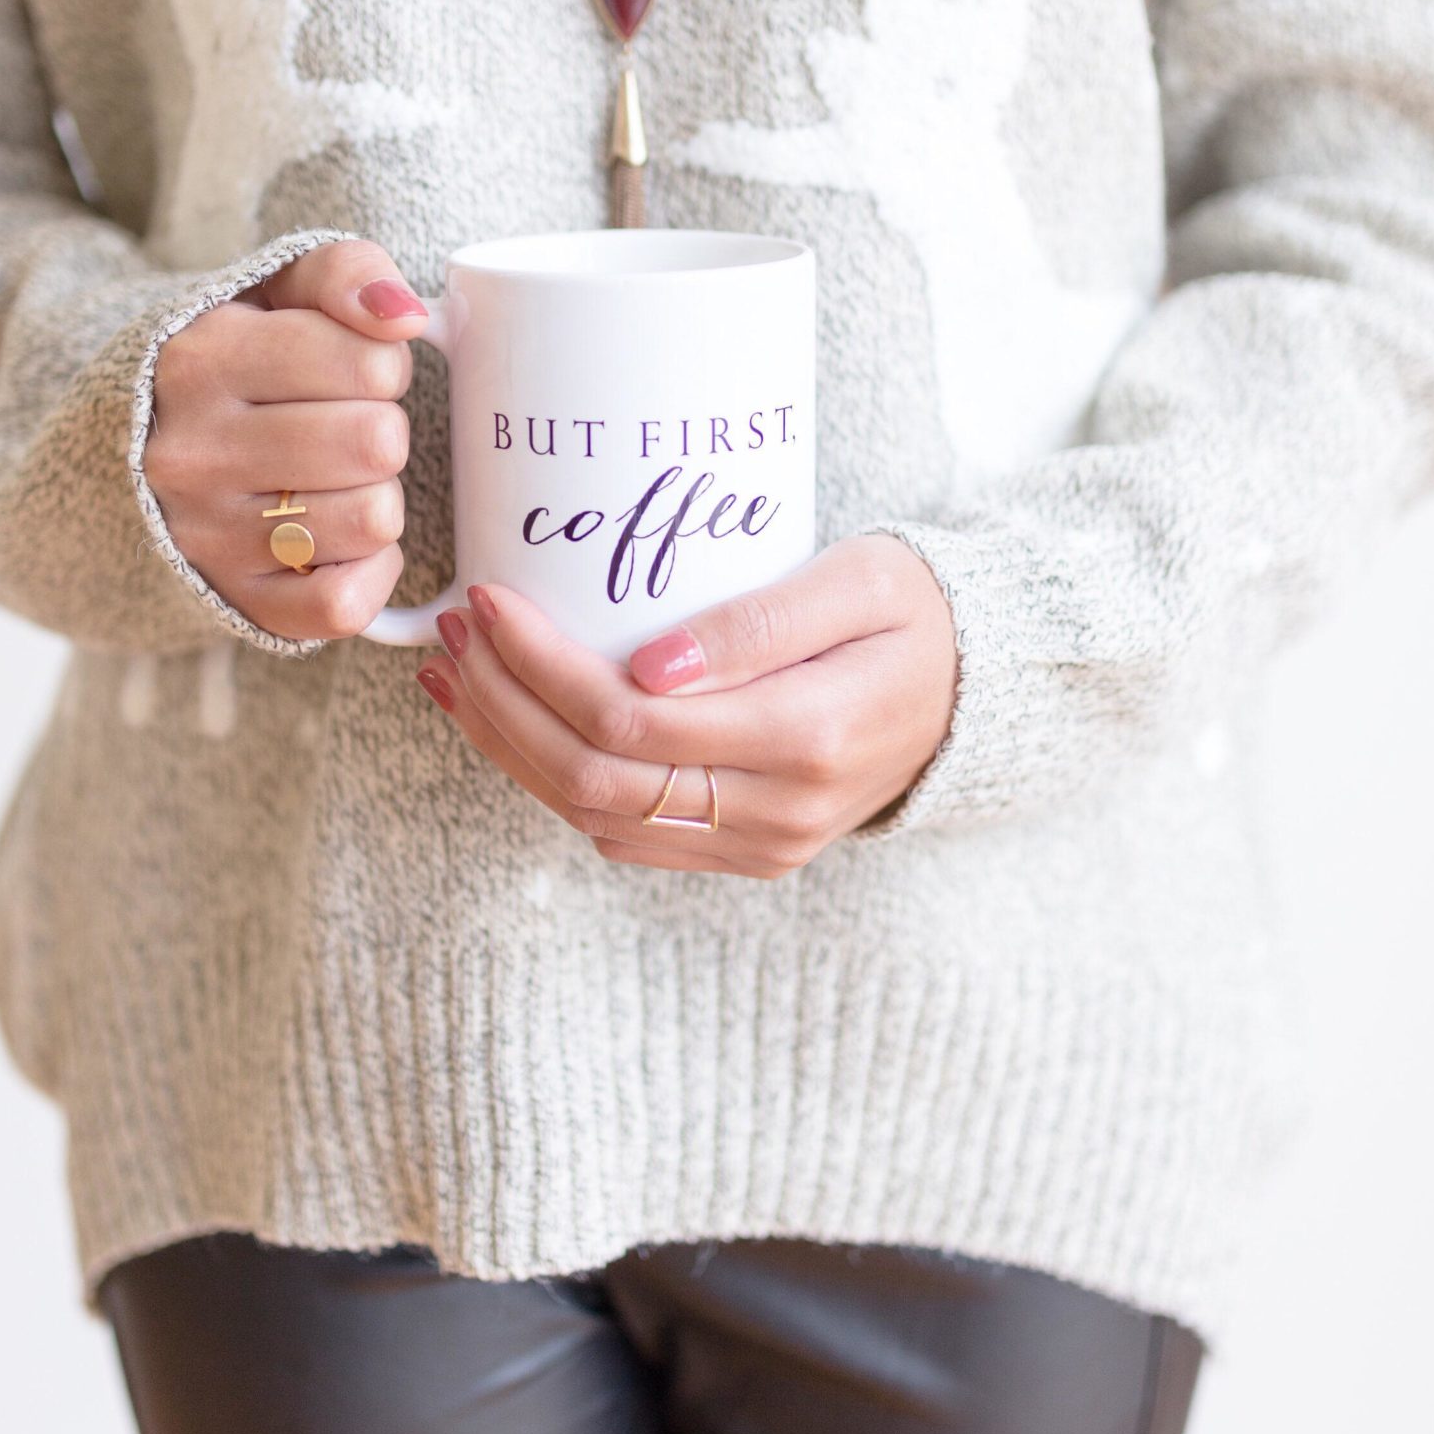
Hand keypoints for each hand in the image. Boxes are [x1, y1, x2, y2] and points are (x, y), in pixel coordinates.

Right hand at [145, 239, 433, 640]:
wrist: (147, 446)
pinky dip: (370, 571)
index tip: (351, 371)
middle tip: (349, 428)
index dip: (384, 364)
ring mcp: (207, 537)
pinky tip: (343, 540)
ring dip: (379, 497)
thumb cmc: (244, 360)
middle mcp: (192, 453)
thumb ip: (346, 273)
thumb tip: (404, 316)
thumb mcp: (279, 290)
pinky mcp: (238, 601)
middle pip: (376, 442)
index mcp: (201, 360)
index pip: (370, 362)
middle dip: (384, 430)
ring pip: (372, 521)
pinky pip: (346, 602)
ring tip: (337, 480)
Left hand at [417, 536, 959, 876]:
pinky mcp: (747, 852)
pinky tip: (513, 724)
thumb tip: (648, 663)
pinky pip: (626, 835)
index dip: (542, 667)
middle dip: (506, 707)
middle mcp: (781, 812)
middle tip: (455, 635)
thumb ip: (759, 622)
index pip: (632, 722)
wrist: (979, 688)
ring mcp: (762, 845)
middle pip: (595, 780)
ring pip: (596, 819)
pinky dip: (553, 781)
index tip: (491, 600)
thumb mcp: (858, 581)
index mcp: (808, 738)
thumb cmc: (916, 612)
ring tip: (458, 677)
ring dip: (512, 749)